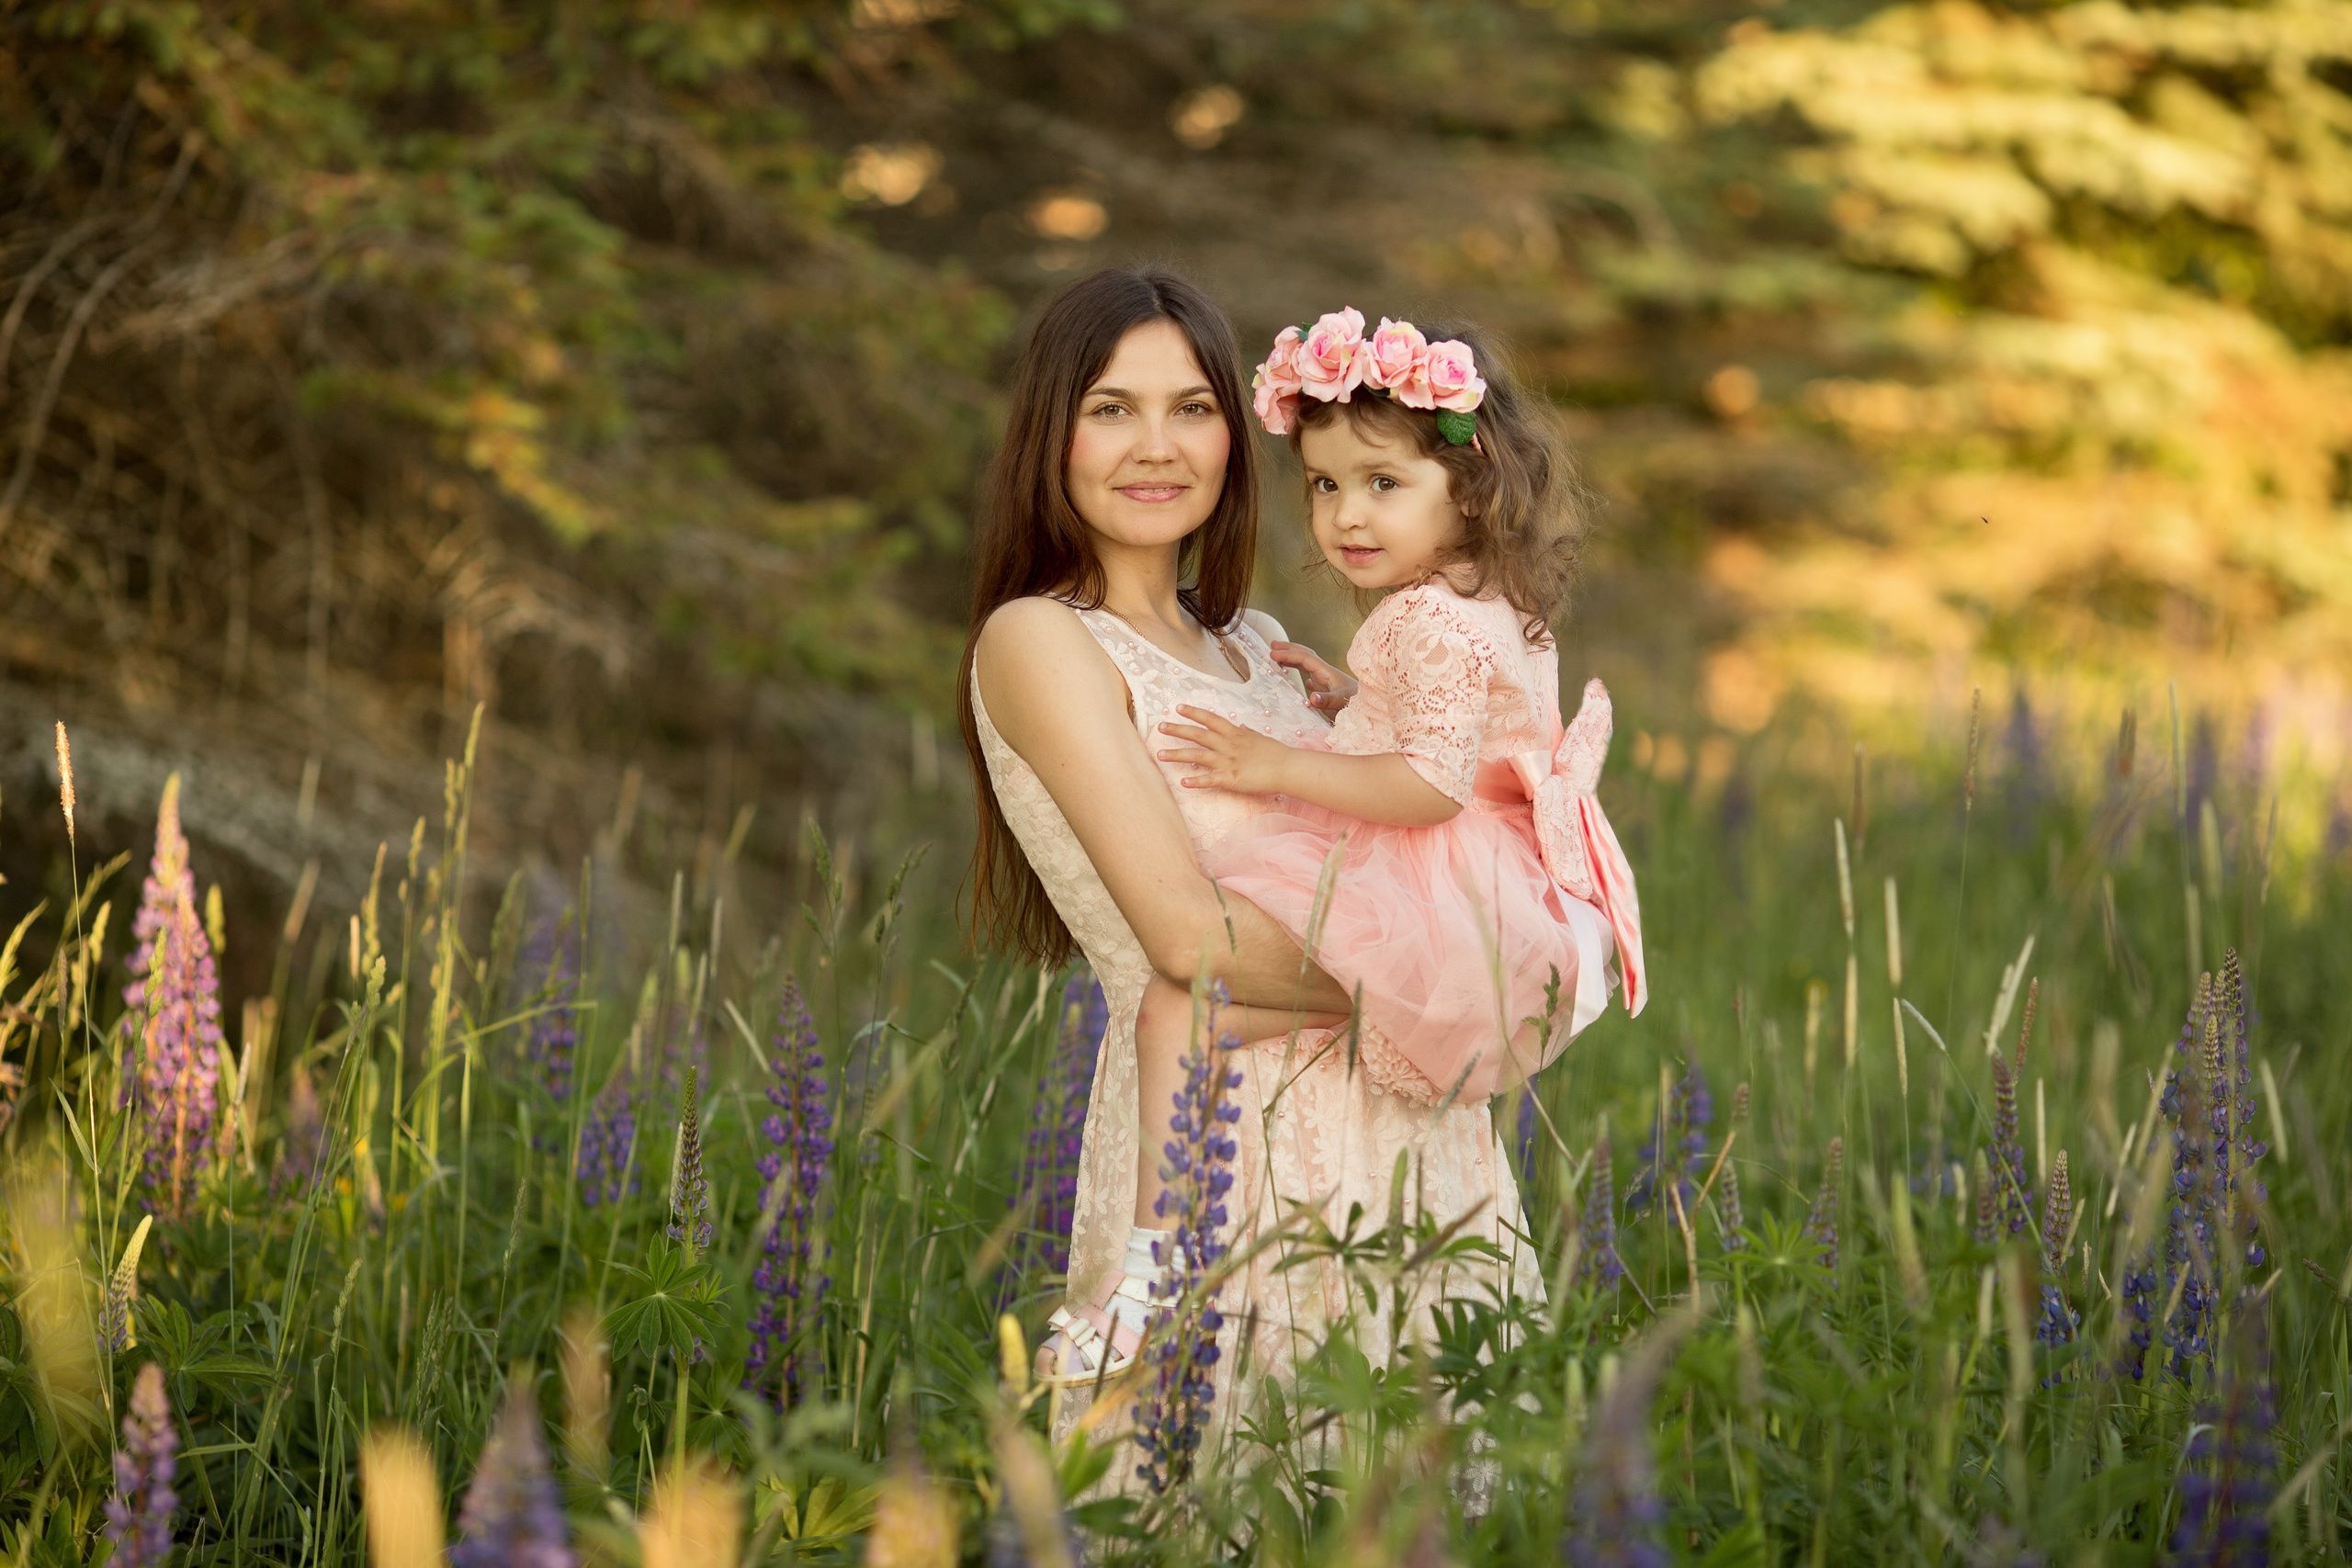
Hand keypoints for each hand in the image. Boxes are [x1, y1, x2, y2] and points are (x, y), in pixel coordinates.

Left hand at [1156, 706, 1295, 793]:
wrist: (1288, 767)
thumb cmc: (1276, 753)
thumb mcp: (1259, 738)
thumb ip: (1247, 732)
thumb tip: (1240, 726)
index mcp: (1235, 734)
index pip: (1210, 719)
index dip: (1193, 713)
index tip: (1178, 708)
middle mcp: (1228, 745)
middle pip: (1198, 735)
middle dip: (1178, 730)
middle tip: (1160, 727)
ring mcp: (1228, 762)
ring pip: (1197, 756)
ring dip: (1177, 754)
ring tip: (1160, 754)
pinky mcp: (1231, 779)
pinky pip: (1210, 780)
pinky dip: (1195, 781)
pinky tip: (1182, 781)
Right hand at [1267, 640, 1357, 714]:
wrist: (1373, 713)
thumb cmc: (1358, 707)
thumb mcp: (1341, 702)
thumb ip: (1327, 699)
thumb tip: (1311, 697)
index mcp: (1327, 673)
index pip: (1305, 659)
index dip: (1289, 655)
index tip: (1272, 654)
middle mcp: (1327, 675)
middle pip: (1305, 656)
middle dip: (1289, 649)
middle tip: (1272, 645)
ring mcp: (1328, 683)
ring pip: (1308, 667)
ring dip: (1294, 661)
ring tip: (1280, 659)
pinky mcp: (1330, 692)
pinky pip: (1313, 679)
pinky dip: (1304, 676)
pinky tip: (1305, 683)